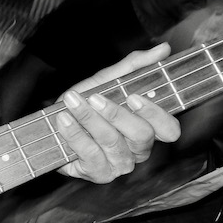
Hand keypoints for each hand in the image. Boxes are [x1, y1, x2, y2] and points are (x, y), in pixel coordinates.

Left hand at [55, 43, 180, 183]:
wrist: (52, 126)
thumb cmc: (86, 103)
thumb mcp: (107, 81)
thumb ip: (134, 66)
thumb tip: (164, 48)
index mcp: (148, 128)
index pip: (170, 130)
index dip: (156, 115)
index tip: (134, 96)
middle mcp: (138, 149)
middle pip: (142, 135)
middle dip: (116, 114)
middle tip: (95, 98)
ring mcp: (120, 164)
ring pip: (113, 142)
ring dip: (89, 119)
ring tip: (72, 102)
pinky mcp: (98, 173)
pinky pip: (90, 154)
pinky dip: (75, 134)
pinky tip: (64, 120)